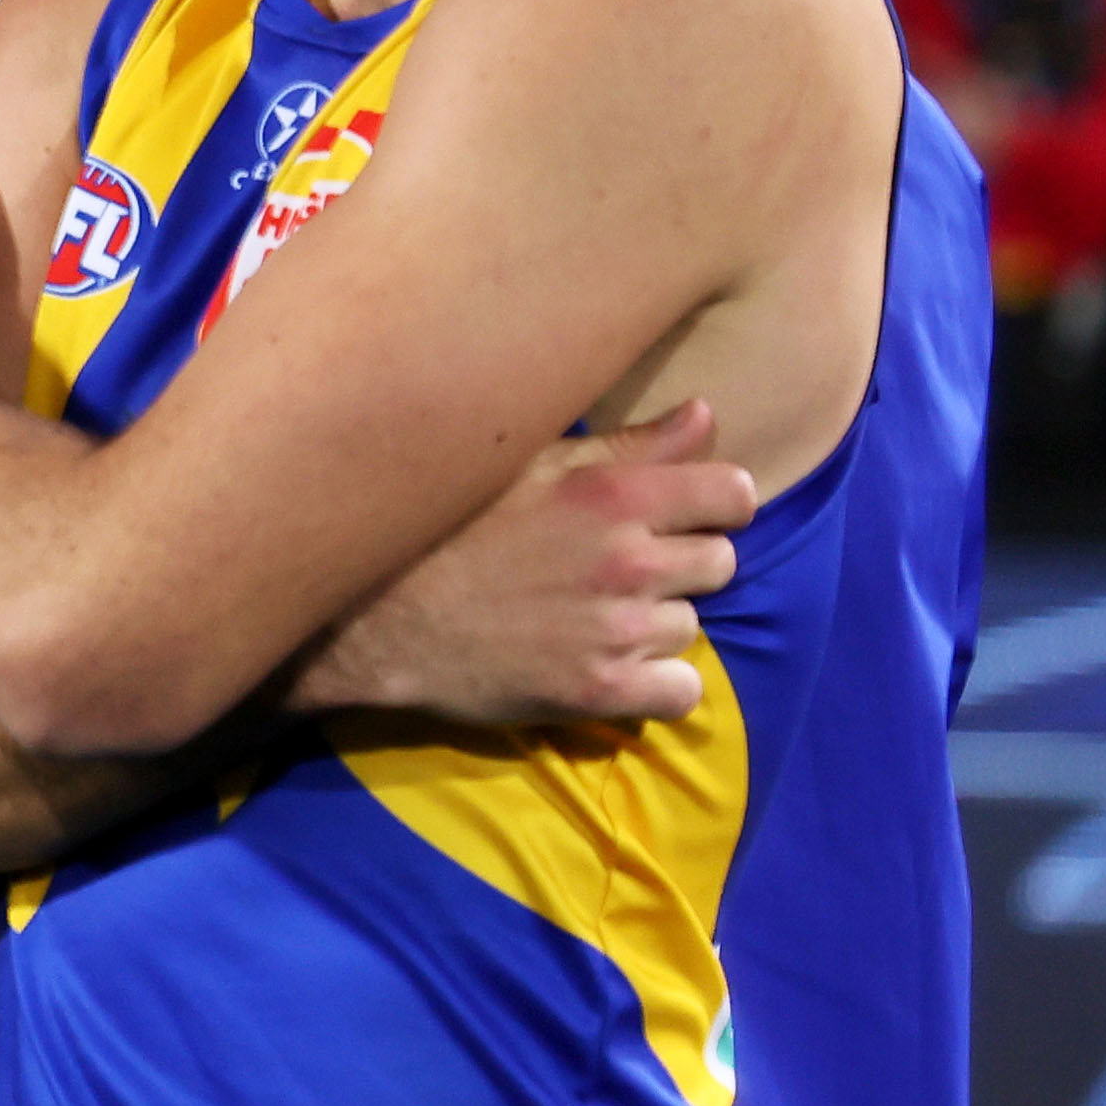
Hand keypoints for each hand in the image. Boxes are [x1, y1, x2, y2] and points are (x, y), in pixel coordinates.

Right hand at [291, 398, 752, 732]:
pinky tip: (610, 668)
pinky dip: (654, 684)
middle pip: (718, 563)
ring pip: (688, 626)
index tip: (682, 516)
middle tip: (619, 572)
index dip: (714, 504)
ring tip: (593, 619)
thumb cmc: (444, 532)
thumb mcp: (527, 468)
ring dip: (653, 624)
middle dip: (679, 565)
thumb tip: (707, 415)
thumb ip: (626, 446)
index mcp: (615, 495)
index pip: (733, 494)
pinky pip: (680, 691)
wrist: (373, 623)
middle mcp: (628, 560)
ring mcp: (617, 630)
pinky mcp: (601, 691)